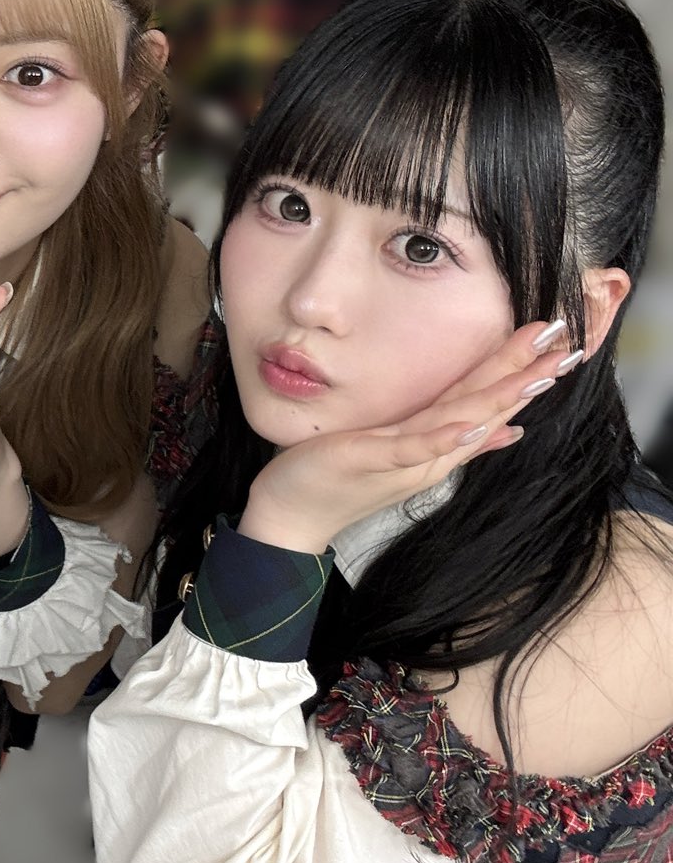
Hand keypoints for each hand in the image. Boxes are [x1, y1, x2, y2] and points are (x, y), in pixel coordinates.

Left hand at [240, 317, 581, 553]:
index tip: (562, 346)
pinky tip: (471, 424)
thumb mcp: (406, 452)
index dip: (527, 374)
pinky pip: (415, 448)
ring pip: (462, 424)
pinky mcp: (375, 461)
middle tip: (566, 348)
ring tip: (537, 377)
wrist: (296, 516)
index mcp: (440, 447)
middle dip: (527, 377)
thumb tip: (510, 431)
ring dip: (499, 400)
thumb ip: (457, 439)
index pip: (492, 404)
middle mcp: (434, 455)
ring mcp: (407, 460)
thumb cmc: (345, 478)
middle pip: (487, 409)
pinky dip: (444, 437)